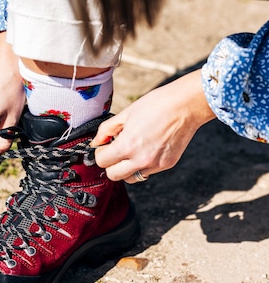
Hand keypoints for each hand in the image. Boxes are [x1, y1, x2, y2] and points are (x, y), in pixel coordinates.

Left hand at [93, 70, 214, 182]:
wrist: (186, 105)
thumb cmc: (157, 104)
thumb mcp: (126, 113)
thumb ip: (107, 129)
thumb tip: (96, 141)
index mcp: (128, 145)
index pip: (102, 161)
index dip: (100, 152)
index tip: (105, 145)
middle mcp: (141, 160)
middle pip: (113, 175)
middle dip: (110, 164)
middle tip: (115, 150)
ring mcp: (155, 165)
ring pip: (131, 177)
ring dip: (126, 168)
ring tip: (132, 150)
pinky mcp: (166, 165)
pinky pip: (147, 172)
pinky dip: (142, 165)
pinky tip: (147, 148)